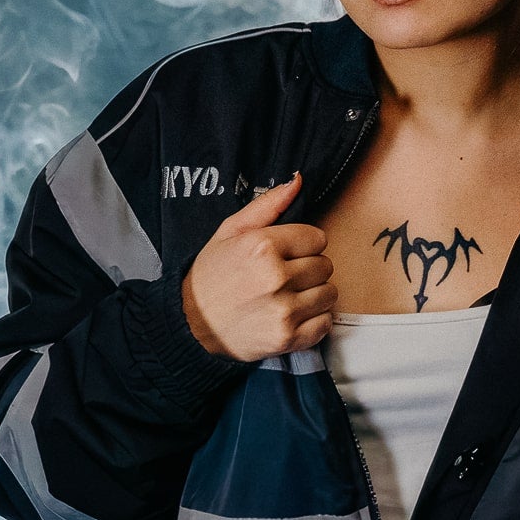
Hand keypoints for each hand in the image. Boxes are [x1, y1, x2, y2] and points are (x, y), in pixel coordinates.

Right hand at [181, 171, 338, 361]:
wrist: (190, 325)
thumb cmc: (211, 275)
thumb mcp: (230, 231)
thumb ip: (267, 205)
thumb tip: (298, 181)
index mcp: (262, 246)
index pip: (317, 238)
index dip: (303, 245)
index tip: (287, 254)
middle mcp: (276, 278)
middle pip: (325, 265)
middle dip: (308, 269)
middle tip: (284, 277)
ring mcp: (283, 311)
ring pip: (329, 294)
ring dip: (314, 295)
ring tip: (288, 297)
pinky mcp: (287, 339)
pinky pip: (326, 323)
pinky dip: (314, 321)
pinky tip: (292, 316)